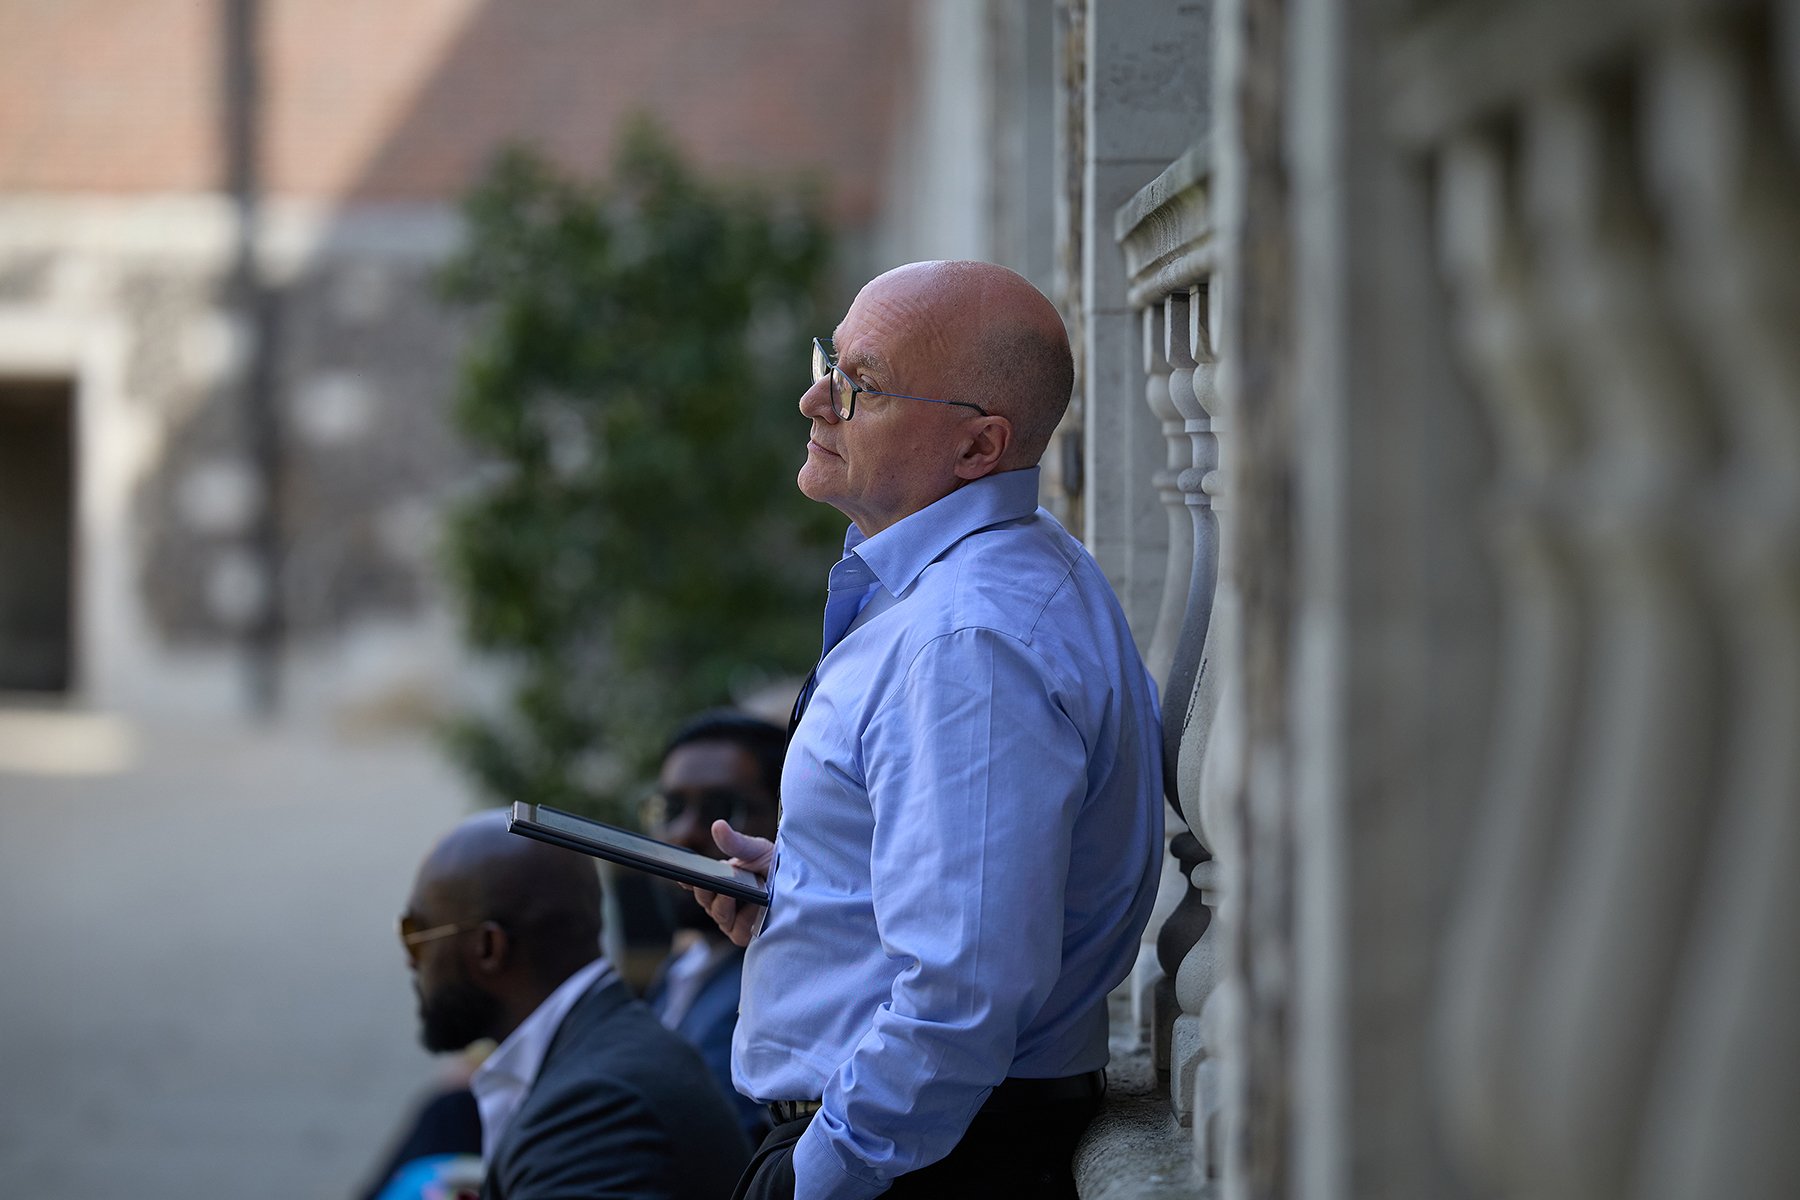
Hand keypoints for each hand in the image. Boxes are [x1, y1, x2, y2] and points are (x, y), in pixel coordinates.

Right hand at [685, 820, 772, 946]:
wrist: (801, 883)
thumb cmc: (775, 866)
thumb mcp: (756, 850)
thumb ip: (735, 842)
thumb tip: (717, 825)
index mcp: (719, 880)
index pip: (696, 881)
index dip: (687, 878)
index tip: (682, 874)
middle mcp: (721, 901)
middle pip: (704, 898)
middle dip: (707, 888)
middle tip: (709, 878)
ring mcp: (731, 920)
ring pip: (718, 914)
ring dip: (724, 902)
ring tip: (730, 890)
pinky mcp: (744, 933)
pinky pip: (736, 929)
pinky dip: (741, 918)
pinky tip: (751, 906)